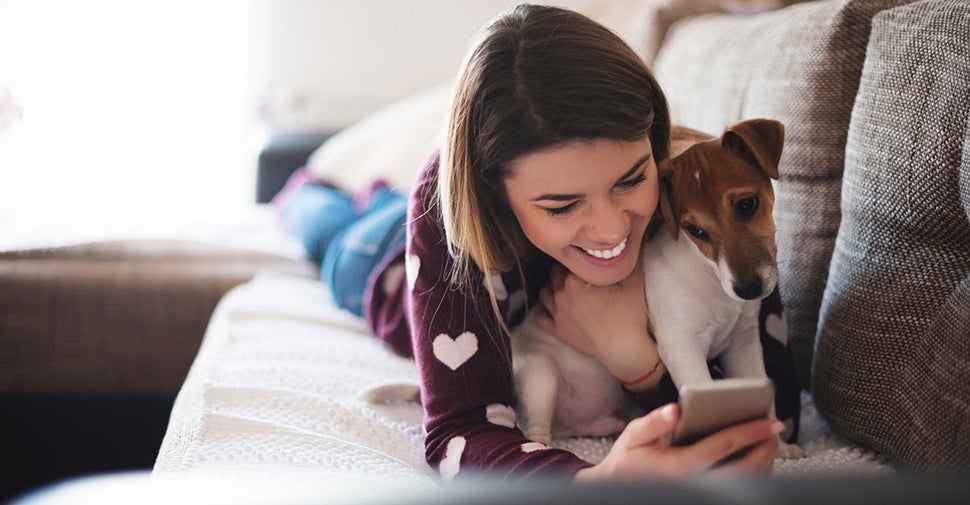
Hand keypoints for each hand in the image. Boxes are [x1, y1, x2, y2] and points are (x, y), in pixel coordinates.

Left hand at [536, 263, 659, 389]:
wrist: (625, 350)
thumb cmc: (631, 314)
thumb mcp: (633, 280)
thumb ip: (627, 257)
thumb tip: (631, 239)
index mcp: (574, 280)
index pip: (568, 259)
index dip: (578, 259)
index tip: (586, 262)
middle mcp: (561, 294)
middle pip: (554, 273)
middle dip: (564, 271)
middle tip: (579, 274)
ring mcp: (557, 314)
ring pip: (544, 292)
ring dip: (552, 287)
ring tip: (567, 288)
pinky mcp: (557, 331)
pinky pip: (540, 315)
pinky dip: (544, 308)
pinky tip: (555, 305)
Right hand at [574, 404, 782, 481]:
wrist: (619, 491)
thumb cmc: (628, 461)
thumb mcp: (633, 436)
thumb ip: (653, 422)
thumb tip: (674, 410)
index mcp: (682, 466)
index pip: (725, 446)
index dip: (751, 431)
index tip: (771, 421)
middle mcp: (697, 485)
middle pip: (747, 470)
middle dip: (766, 449)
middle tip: (775, 429)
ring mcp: (703, 493)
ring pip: (747, 484)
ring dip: (764, 463)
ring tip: (768, 440)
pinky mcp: (705, 495)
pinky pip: (737, 489)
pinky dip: (753, 474)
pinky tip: (754, 457)